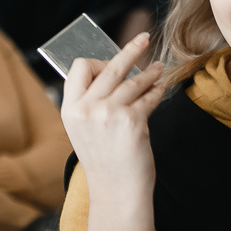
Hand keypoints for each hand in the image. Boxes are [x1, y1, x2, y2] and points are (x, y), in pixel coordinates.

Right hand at [60, 33, 163, 202]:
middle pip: (110, 66)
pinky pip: (148, 97)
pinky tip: (160, 89)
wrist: (116, 191)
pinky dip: (156, 91)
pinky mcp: (132, 121)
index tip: (113, 62)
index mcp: (70, 109)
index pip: (80, 68)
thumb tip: (113, 71)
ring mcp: (109, 114)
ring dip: (150, 72)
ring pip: (133, 80)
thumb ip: (91, 103)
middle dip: (131, 49)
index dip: (98, 61)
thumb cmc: (104, 161)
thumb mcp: (85, 130)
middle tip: (144, 38)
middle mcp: (87, 109)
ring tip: (159, 69)